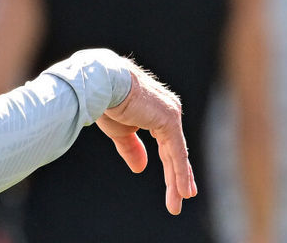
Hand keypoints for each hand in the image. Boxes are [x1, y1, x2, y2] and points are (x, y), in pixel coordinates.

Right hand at [96, 64, 197, 214]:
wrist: (103, 85)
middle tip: (183, 197)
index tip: (179, 186)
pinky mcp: (170, 120)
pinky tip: (184, 191)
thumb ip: (132, 148)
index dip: (173, 166)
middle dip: (178, 176)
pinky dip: (180, 172)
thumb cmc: (108, 103)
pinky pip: (176, 152)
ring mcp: (171, 115)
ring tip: (180, 201)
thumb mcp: (120, 132)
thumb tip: (141, 168)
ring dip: (178, 180)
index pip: (169, 144)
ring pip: (177, 154)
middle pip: (175, 150)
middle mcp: (169, 111)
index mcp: (158, 112)